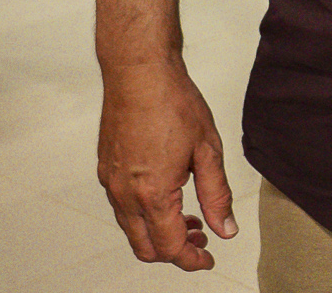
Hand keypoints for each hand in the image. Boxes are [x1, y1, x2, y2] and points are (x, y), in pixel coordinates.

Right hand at [96, 58, 236, 270]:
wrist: (139, 71)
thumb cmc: (172, 102)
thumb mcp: (208, 150)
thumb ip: (217, 195)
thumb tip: (225, 229)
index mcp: (152, 194)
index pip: (171, 247)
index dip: (192, 259)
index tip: (208, 258)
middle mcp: (125, 194)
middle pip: (146, 248)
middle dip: (175, 252)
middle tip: (202, 240)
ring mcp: (112, 183)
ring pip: (131, 229)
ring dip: (158, 233)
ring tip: (189, 217)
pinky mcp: (106, 170)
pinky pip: (122, 208)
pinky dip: (143, 214)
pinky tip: (167, 196)